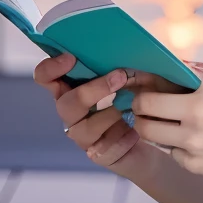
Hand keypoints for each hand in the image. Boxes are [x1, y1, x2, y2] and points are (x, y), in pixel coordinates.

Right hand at [33, 52, 141, 170]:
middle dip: (92, 90)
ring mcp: (84, 136)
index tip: (71, 58)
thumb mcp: (135, 73)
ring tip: (132, 108)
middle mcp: (73, 113)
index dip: (51, 69)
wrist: (156, 135)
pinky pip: (106, 147)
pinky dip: (124, 137)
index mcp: (73, 88)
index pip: (46, 78)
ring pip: (85, 128)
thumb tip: (123, 47)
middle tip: (120, 76)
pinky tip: (136, 132)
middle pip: (65, 105)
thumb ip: (120, 62)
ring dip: (112, 114)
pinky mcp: (99, 154)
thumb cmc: (141, 97)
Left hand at [130, 60, 202, 190]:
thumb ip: (201, 72)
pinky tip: (190, 141)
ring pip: (149, 133)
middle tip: (140, 106)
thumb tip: (171, 65)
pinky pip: (170, 152)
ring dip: (148, 126)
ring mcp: (193, 144)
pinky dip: (174, 146)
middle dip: (137, 107)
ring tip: (159, 121)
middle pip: (143, 110)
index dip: (142, 85)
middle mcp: (197, 117)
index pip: (156, 85)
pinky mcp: (194, 165)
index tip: (138, 85)